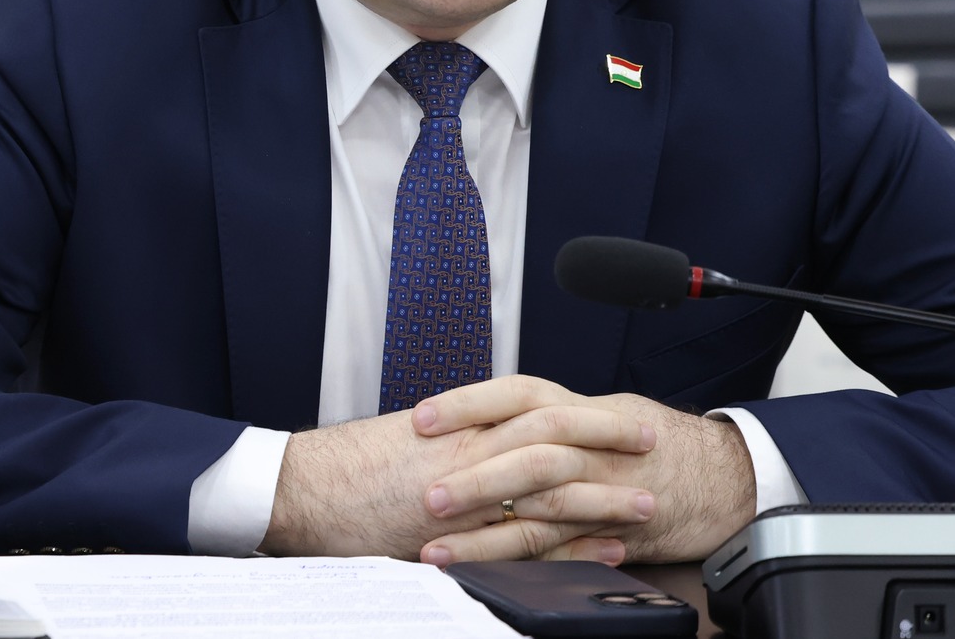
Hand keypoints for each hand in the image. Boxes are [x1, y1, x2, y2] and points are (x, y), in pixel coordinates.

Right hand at [259, 392, 657, 560]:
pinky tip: (602, 551)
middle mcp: (470, 445)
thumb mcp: (413, 443)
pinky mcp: (457, 534)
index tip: (623, 419)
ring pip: (551, 484)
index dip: (586, 411)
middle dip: (608, 438)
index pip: (539, 404)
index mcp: (462, 420)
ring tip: (644, 504)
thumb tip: (490, 447)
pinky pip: (525, 537)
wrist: (302, 487)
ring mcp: (465, 490)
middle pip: (557, 432)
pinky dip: (570, 545)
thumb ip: (458, 443)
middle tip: (651, 444)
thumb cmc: (350, 468)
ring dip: (603, 495)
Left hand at [413, 378, 756, 565]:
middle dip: (474, 474)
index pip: (521, 393)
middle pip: (529, 452)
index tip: (424, 417)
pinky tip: (484, 574)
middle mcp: (593, 447)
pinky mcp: (613, 535)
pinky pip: (561, 552)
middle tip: (425, 494)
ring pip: (539, 509)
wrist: (727, 478)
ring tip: (436, 550)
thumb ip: (554, 415)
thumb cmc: (662, 443)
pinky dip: (521, 563)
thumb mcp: (608, 413)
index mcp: (585, 408)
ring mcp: (605, 493)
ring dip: (484, 532)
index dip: (472, 403)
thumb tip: (492, 415)